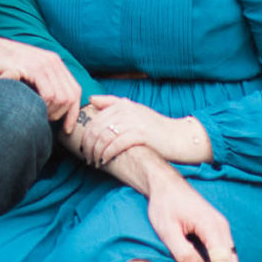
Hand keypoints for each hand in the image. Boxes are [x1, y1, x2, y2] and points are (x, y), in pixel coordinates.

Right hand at [0, 36, 81, 126]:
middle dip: (63, 114)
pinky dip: (44, 106)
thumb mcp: (26, 73)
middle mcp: (53, 61)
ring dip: (52, 112)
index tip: (67, 129)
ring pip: (62, 97)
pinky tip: (31, 108)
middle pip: (72, 96)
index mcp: (54, 62)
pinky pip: (49, 94)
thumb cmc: (0, 66)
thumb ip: (41, 83)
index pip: (75, 90)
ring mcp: (45, 64)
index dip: (73, 112)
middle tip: (48, 121)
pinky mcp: (34, 68)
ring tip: (37, 114)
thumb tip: (53, 105)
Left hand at [74, 95, 207, 166]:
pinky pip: (115, 145)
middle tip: (87, 158)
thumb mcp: (134, 111)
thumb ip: (113, 103)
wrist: (177, 137)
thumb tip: (92, 99)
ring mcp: (133, 121)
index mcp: (123, 104)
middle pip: (96, 129)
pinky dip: (107, 154)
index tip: (84, 148)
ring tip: (95, 162)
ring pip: (103, 138)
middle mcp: (126, 110)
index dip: (86, 136)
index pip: (94, 120)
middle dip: (88, 146)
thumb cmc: (154, 127)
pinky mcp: (140, 134)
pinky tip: (105, 161)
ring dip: (96, 153)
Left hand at [143, 169, 238, 261]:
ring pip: (227, 256)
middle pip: (229, 260)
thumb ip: (184, 252)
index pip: (221, 260)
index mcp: (211, 225)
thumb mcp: (167, 231)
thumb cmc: (165, 206)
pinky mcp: (216, 228)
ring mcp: (221, 226)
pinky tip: (194, 257)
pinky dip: (212, 259)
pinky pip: (221, 250)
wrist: (167, 185)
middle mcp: (221, 226)